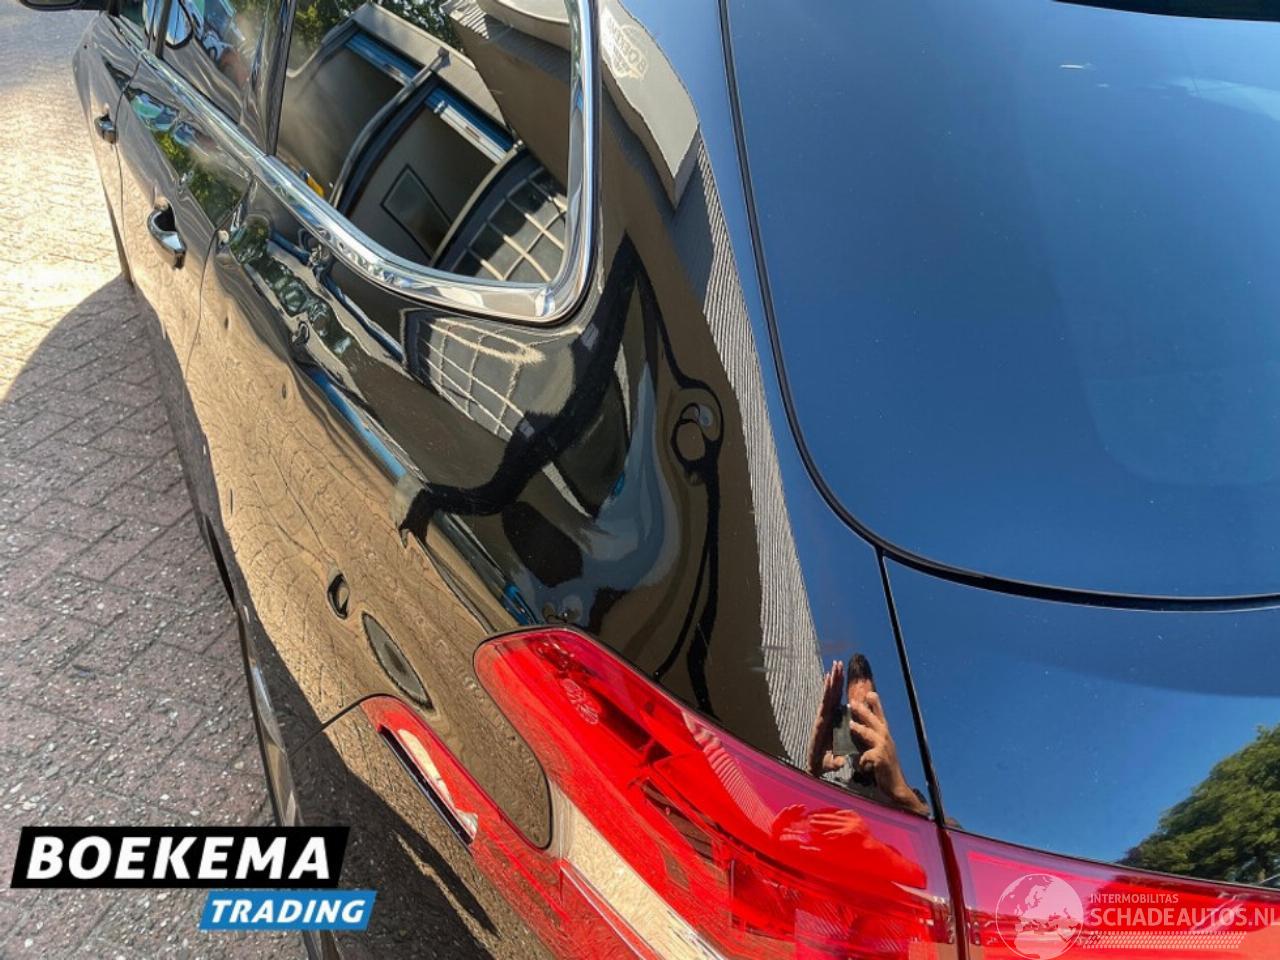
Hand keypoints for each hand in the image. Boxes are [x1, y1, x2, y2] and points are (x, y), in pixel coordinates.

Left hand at [806, 660, 843, 775]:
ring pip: (830, 694)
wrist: (814, 764)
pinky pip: (832, 700)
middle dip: (833, 679)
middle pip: (828, 694)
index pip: (826, 704)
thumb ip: (834, 763)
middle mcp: (822, 716)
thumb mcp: (828, 764)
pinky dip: (834, 688)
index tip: (831, 677)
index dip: (828, 691)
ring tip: (838, 665)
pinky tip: (834, 678)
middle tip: (837, 663)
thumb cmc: (821, 763)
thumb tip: (841, 762)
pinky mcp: (828, 716)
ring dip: (834, 679)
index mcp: (822, 724)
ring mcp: (825, 715)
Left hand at [849, 691, 928, 815]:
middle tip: (854, 703)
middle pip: (875, 721)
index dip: (876, 704)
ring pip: (871, 735)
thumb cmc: (884, 766)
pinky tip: (860, 766)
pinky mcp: (881, 760)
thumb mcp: (877, 749)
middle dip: (865, 711)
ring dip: (860, 729)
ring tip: (850, 725)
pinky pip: (867, 756)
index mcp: (884, 736)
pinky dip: (862, 760)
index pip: (880, 717)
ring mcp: (885, 749)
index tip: (870, 693)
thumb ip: (870, 738)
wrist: (895, 786)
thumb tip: (858, 726)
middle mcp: (886, 739)